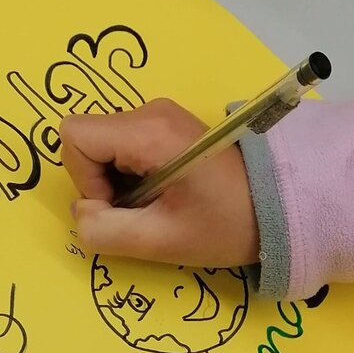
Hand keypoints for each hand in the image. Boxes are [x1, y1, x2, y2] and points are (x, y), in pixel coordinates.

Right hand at [60, 99, 258, 266]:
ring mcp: (159, 116)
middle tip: (141, 212)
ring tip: (156, 205)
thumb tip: (82, 212)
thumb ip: (105, 231)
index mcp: (148, 131)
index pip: (74, 136)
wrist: (279, 206)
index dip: (83, 178)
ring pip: (104, 145)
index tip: (118, 207)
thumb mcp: (160, 241)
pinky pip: (123, 147)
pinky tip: (162, 196)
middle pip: (88, 140)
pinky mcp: (167, 127)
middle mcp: (150, 111)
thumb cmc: (225, 224)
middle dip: (99, 183)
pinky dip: (129, 177)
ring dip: (115, 183)